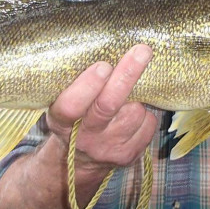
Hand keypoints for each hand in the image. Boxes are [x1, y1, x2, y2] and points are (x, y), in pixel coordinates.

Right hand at [45, 44, 158, 172]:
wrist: (80, 162)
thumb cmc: (75, 119)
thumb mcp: (64, 103)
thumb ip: (78, 83)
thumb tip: (107, 47)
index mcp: (61, 121)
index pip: (71, 106)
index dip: (87, 85)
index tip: (102, 65)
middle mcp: (84, 138)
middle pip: (108, 105)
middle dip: (127, 75)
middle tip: (141, 51)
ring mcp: (108, 150)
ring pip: (134, 112)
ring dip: (135, 99)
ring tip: (126, 99)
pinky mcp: (129, 156)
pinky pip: (148, 124)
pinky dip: (144, 115)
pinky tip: (132, 115)